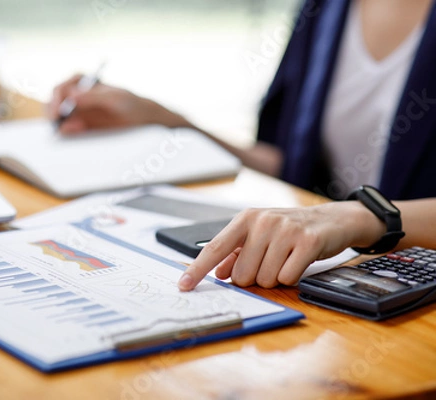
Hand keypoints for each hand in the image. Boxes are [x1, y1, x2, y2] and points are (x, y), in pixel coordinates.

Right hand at [47, 74, 188, 133]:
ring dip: (60, 124)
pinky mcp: (82, 127)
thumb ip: (93, 97)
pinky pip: (68, 130)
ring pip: (59, 118)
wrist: (143, 120)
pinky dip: (67, 132)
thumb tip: (71, 96)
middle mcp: (76, 96)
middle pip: (54, 103)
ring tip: (70, 130)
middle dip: (53, 113)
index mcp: (82, 83)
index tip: (59, 111)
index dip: (56, 99)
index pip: (61, 89)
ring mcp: (78, 112)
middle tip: (57, 124)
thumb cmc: (131, 103)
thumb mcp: (114, 98)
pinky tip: (75, 132)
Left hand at [177, 201, 385, 289]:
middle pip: (241, 274)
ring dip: (274, 278)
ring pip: (264, 279)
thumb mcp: (260, 234)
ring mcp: (286, 230)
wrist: (333, 219)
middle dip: (254, 278)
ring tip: (286, 259)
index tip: (183, 285)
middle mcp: (263, 221)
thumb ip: (237, 253)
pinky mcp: (308, 242)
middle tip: (270, 262)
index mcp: (246, 218)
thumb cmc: (291, 230)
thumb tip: (218, 273)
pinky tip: (299, 261)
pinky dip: (292, 277)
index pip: (214, 248)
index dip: (197, 269)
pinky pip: (287, 278)